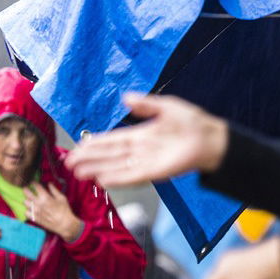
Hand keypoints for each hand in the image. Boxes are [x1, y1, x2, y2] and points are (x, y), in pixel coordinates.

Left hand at [25, 183, 83, 242]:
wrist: (64, 224)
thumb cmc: (64, 210)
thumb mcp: (61, 198)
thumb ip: (54, 190)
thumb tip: (49, 183)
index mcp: (45, 197)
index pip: (36, 186)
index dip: (34, 183)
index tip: (34, 183)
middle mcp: (38, 203)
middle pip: (26, 192)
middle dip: (26, 189)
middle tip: (27, 189)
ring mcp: (35, 211)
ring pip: (25, 202)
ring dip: (27, 200)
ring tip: (30, 200)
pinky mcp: (35, 218)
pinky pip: (26, 212)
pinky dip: (28, 210)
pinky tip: (31, 209)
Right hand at [66, 94, 228, 186]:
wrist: (210, 137)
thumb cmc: (191, 121)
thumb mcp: (165, 107)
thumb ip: (145, 105)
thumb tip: (125, 98)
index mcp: (140, 135)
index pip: (112, 141)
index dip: (94, 144)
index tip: (77, 147)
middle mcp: (139, 151)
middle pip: (109, 156)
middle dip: (89, 159)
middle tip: (69, 163)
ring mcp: (146, 162)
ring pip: (116, 167)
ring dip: (97, 170)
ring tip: (78, 173)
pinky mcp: (156, 172)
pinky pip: (132, 176)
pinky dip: (117, 179)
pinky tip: (102, 181)